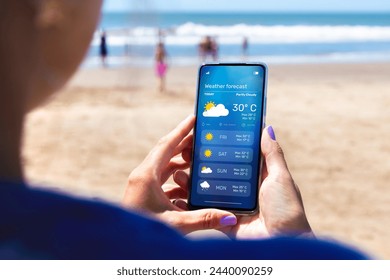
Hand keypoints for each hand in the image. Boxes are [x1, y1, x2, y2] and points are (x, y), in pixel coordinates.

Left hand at [122, 115, 236, 234]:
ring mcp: (141, 185)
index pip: (167, 144)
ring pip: (163, 167)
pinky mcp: (143, 194)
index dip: (182, 130)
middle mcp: (142, 176)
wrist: (120, 246)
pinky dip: (175, 180)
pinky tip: (187, 189)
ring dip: (180, 163)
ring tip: (197, 160)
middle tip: (201, 137)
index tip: (194, 118)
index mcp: (146, 175)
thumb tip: (231, 218)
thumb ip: (204, 219)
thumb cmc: (144, 233)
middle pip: (165, 152)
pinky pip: (160, 181)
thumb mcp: (176, 224)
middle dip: (184, 144)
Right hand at [169, 126, 313, 238]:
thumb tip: (267, 128)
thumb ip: (272, 154)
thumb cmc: (286, 209)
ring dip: (193, 180)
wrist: (281, 244)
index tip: (207, 134)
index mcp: (257, 176)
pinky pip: (206, 209)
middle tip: (186, 151)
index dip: (223, 146)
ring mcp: (232, 204)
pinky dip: (192, 202)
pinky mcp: (224, 219)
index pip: (237, 156)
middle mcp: (243, 189)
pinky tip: (180, 192)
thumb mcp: (280, 177)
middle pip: (219, 171)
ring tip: (178, 171)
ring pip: (209, 189)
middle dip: (202, 162)